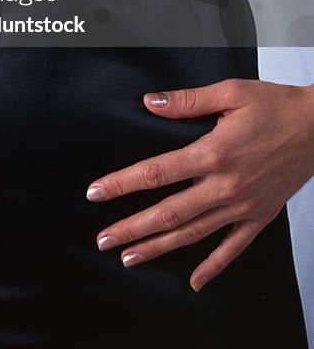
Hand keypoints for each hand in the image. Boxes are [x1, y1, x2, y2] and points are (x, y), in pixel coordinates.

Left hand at [85, 78, 313, 291]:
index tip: (96, 192)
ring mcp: (243, 205)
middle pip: (169, 212)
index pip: (156, 172)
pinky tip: (193, 280)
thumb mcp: (230, 92)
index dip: (122, 183)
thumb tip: (150, 102)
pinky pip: (233, 248)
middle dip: (132, 227)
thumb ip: (186, 100)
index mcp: (213, 152)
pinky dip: (213, 266)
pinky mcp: (261, 216)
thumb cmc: (276, 105)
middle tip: (103, 239)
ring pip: (194, 233)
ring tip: (130, 258)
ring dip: (159, 248)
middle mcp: (225, 185)